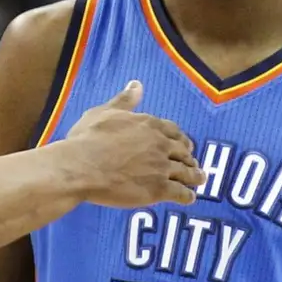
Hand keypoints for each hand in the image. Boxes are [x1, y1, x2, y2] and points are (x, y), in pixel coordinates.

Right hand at [66, 82, 200, 209]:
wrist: (82, 167)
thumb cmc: (87, 139)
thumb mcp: (103, 112)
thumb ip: (124, 101)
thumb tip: (137, 84)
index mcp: (148, 124)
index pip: (173, 131)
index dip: (180, 138)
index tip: (183, 144)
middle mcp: (160, 144)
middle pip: (182, 151)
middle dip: (189, 157)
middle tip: (193, 163)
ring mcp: (161, 167)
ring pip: (186, 172)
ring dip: (194, 175)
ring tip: (199, 179)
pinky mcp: (158, 189)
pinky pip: (180, 192)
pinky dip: (187, 195)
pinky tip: (190, 197)